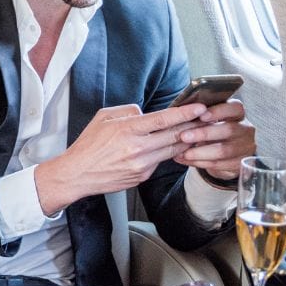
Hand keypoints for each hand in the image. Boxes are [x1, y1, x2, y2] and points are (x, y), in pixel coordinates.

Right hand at [35, 102, 208, 214]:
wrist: (78, 174)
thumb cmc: (88, 145)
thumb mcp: (102, 118)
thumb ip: (127, 112)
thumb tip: (145, 113)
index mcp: (128, 130)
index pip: (163, 120)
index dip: (184, 113)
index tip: (199, 108)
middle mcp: (138, 148)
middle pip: (174, 136)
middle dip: (193, 126)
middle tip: (207, 119)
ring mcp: (142, 165)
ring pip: (172, 150)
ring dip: (186, 141)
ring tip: (197, 132)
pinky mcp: (143, 177)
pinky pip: (159, 162)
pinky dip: (167, 154)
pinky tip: (171, 148)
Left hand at [173, 99, 255, 180]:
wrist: (220, 153)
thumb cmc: (209, 129)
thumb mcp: (206, 119)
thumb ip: (199, 114)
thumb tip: (182, 111)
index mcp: (237, 113)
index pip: (235, 108)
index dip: (219, 111)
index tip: (201, 115)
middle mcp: (245, 129)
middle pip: (229, 130)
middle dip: (204, 133)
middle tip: (184, 136)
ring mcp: (245, 147)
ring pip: (224, 150)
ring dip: (201, 152)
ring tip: (184, 153)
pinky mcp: (240, 163)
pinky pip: (221, 164)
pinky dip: (202, 163)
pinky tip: (188, 160)